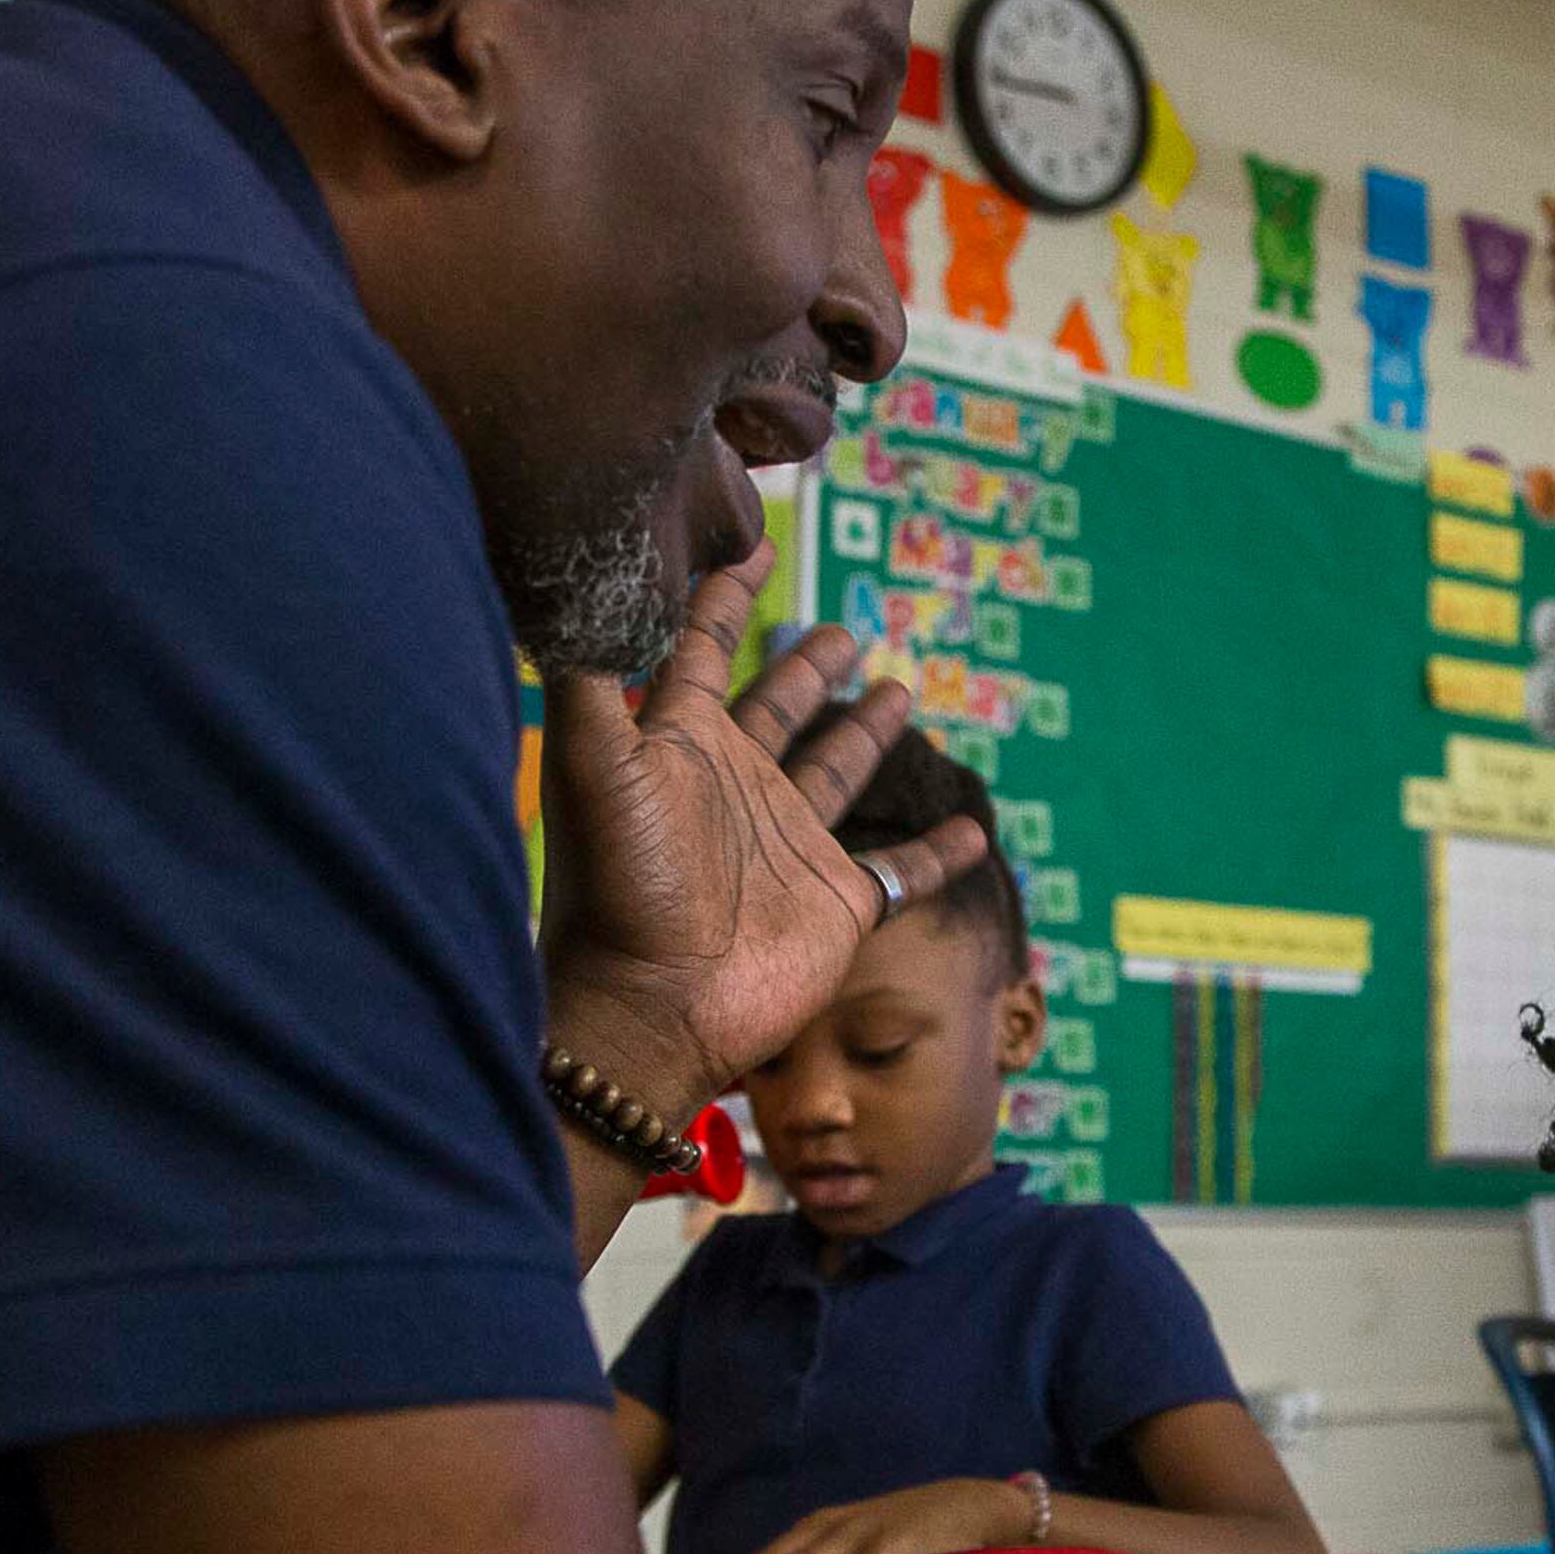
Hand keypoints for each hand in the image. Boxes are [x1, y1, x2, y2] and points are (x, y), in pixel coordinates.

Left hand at [538, 543, 992, 1118]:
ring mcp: (789, 845)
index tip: (753, 542)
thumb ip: (588, 674)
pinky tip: (974, 830)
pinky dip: (938, 852)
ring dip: (866, 733)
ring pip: (838, 771)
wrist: (651, 1011)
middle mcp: (736, 786)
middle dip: (806, 665)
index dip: (723, 595)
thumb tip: (581, 587)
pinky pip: (902, 870)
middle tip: (841, 628)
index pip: (701, 648)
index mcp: (679, 743)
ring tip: (896, 689)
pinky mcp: (838, 903)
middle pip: (778, 705)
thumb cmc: (615, 886)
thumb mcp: (593, 764)